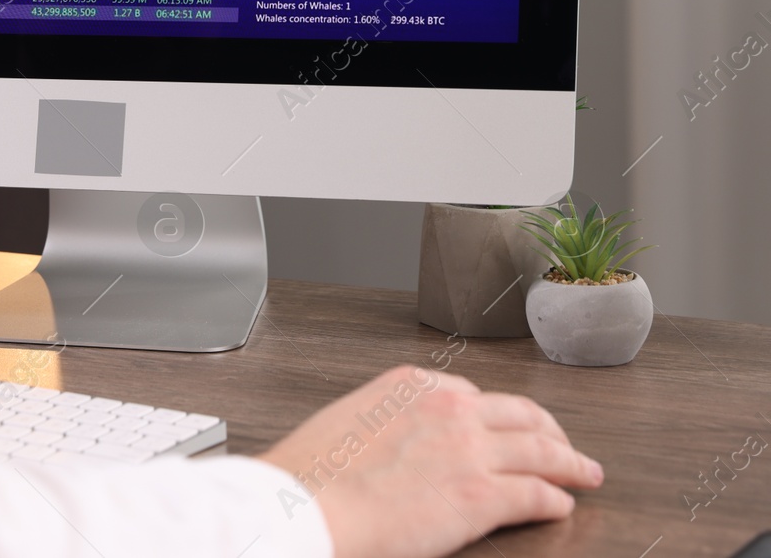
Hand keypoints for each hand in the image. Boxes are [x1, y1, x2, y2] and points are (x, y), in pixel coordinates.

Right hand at [259, 365, 602, 557]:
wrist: (306, 504)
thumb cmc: (311, 473)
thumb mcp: (346, 422)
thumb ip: (384, 423)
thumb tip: (393, 445)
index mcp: (409, 386)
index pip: (472, 393)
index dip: (497, 415)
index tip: (505, 427)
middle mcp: (448, 408)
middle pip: (519, 413)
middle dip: (548, 429)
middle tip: (563, 445)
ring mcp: (469, 449)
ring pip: (541, 449)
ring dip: (569, 461)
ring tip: (584, 473)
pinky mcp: (483, 496)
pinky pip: (536, 494)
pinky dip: (556, 499)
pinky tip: (561, 505)